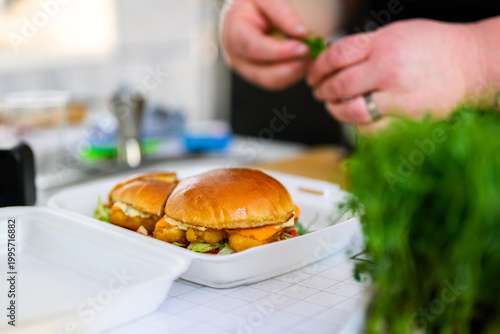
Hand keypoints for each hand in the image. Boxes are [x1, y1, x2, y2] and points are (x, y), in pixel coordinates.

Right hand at [221, 0, 311, 89]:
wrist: (247, 14)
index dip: (280, 52)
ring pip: (273, 82)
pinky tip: (302, 59)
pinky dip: (293, 73)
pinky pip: (278, 82)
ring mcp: (247, 70)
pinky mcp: (258, 76)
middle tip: (311, 53)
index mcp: (234, 33)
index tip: (303, 48)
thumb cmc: (255, 5)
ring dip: (295, 71)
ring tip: (308, 54)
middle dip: (291, 67)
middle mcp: (237, 57)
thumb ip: (283, 14)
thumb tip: (302, 33)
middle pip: (264, 74)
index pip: (255, 48)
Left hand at [307, 19, 484, 131]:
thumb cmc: (435, 47)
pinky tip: (358, 119)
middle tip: (319, 93)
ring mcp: (398, 97)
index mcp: (383, 45)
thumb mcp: (396, 33)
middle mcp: (388, 70)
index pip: (336, 56)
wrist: (470, 64)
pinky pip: (371, 130)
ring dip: (335, 110)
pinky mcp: (408, 120)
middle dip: (322, 91)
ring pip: (351, 110)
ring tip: (334, 106)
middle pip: (338, 85)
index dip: (318, 68)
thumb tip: (332, 61)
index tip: (314, 75)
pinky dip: (358, 126)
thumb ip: (365, 47)